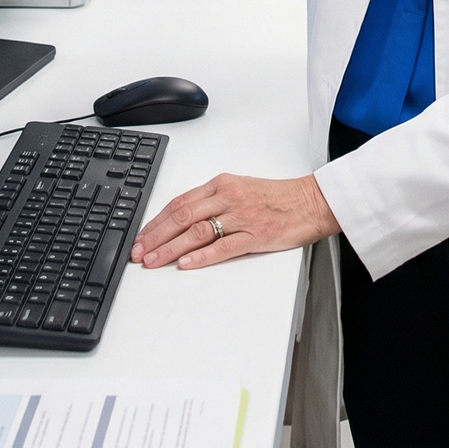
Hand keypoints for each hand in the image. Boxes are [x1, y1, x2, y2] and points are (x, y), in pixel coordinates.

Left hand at [132, 173, 339, 270]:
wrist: (310, 201)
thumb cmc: (276, 198)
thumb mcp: (240, 188)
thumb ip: (213, 200)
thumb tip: (181, 219)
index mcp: (222, 184)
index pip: (180, 202)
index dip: (156, 221)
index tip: (141, 236)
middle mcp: (228, 197)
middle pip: (182, 216)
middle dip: (155, 236)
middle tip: (138, 252)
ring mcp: (241, 216)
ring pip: (197, 232)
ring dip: (170, 249)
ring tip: (153, 262)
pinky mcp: (255, 235)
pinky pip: (222, 246)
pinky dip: (201, 256)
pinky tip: (186, 263)